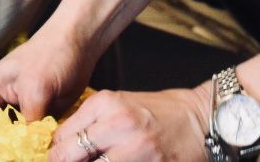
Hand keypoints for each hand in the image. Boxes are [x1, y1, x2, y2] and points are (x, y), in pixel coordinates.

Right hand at [0, 26, 94, 148]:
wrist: (78, 44)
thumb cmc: (52, 55)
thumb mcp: (37, 89)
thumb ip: (29, 125)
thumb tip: (27, 155)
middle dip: (7, 157)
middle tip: (27, 160)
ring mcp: (12, 115)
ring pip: (10, 147)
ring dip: (23, 155)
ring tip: (37, 157)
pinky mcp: (31, 121)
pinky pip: (28, 144)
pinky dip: (35, 152)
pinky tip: (44, 155)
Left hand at [48, 88, 211, 161]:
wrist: (204, 120)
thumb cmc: (162, 112)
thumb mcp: (121, 104)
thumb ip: (91, 121)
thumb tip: (62, 144)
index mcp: (106, 104)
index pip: (62, 136)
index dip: (55, 154)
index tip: (57, 159)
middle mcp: (117, 124)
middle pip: (67, 156)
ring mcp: (136, 149)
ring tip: (98, 161)